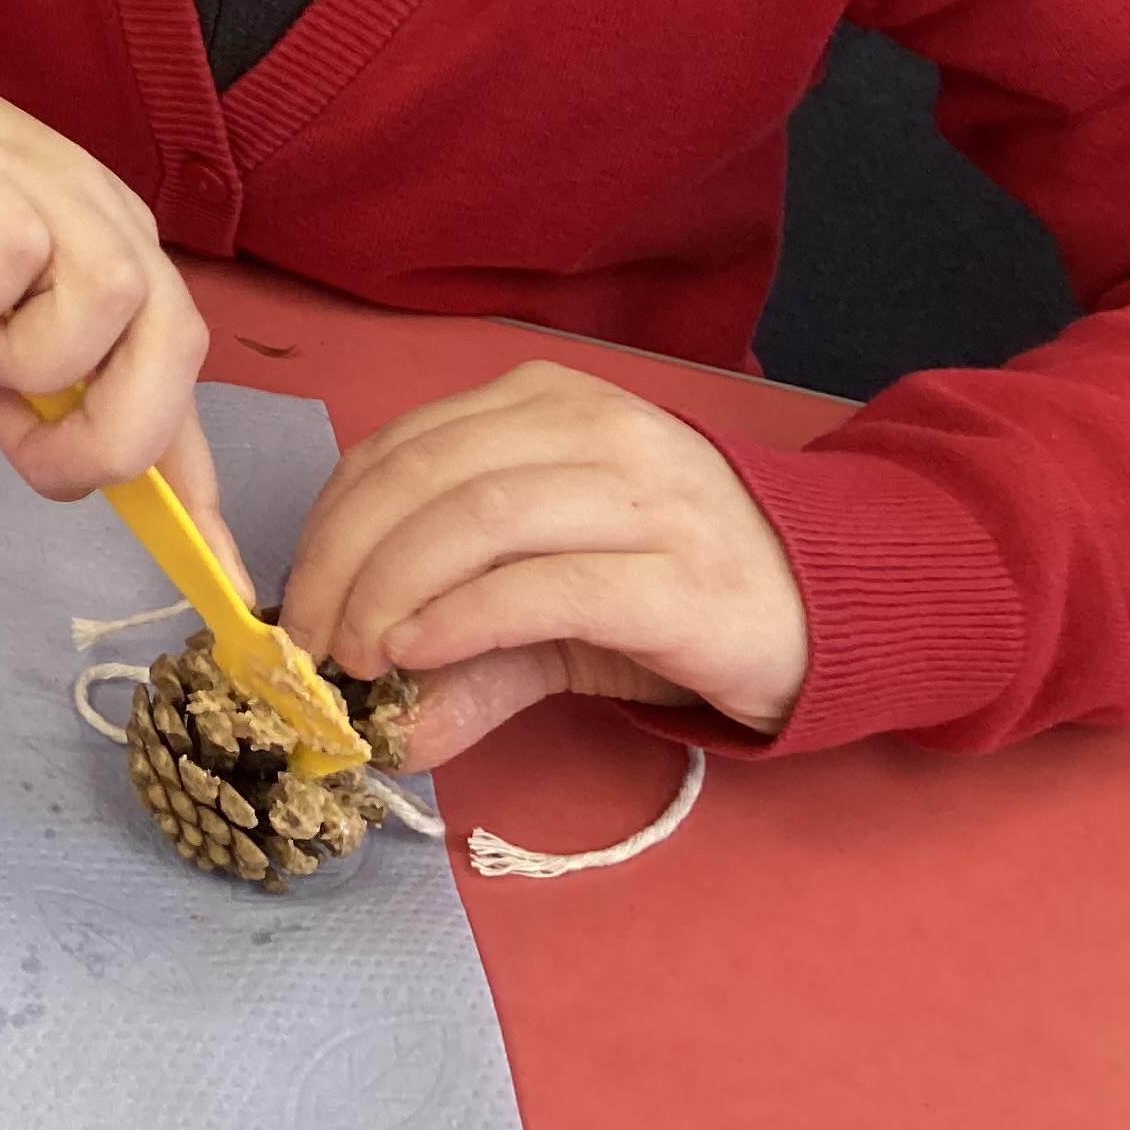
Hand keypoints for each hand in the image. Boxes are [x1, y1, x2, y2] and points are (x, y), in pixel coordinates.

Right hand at [0, 68, 226, 552]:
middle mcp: (114, 228)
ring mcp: (62, 191)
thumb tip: (92, 486)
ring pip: (105, 303)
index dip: (202, 482)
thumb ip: (41, 401)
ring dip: (20, 352)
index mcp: (125, 269)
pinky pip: (8, 259)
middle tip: (27, 441)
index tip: (222, 575)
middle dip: (111, 430)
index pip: (184, 380)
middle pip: (178, 343)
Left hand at [277, 361, 809, 769]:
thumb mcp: (549, 605)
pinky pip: (545, 585)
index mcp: (545, 404)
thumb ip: (460, 649)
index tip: (296, 599)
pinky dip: (462, 617)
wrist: (833, 606)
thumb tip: (375, 725)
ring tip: (357, 656)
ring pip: (476, 519)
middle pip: (424, 477)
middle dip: (345, 561)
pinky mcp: (684, 578)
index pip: (400, 447)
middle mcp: (594, 430)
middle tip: (312, 642)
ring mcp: (646, 497)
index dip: (330, 522)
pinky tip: (416, 652)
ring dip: (391, 591)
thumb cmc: (673, 585)